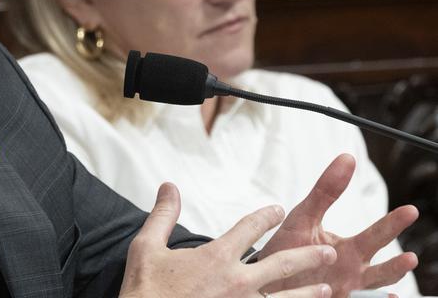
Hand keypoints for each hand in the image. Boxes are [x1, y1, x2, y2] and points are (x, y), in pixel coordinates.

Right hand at [119, 182, 335, 297]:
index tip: (277, 210)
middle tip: (327, 250)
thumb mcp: (147, 247)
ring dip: (308, 292)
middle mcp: (237, 282)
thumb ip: (163, 215)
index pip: (249, 228)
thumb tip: (169, 187)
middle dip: (307, 255)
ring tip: (327, 288)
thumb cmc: (145, 290)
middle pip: (281, 263)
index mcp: (216, 257)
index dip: (265, 216)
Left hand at [259, 154, 418, 297]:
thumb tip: (347, 158)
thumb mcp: (305, 216)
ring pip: (369, 290)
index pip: (377, 235)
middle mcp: (351, 272)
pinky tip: (383, 297)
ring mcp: (343, 290)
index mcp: (349, 250)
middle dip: (396, 263)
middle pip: (380, 268)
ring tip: (398, 271)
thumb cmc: (288, 246)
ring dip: (382, 284)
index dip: (392, 224)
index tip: (410, 210)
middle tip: (409, 255)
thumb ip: (325, 192)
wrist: (266, 277)